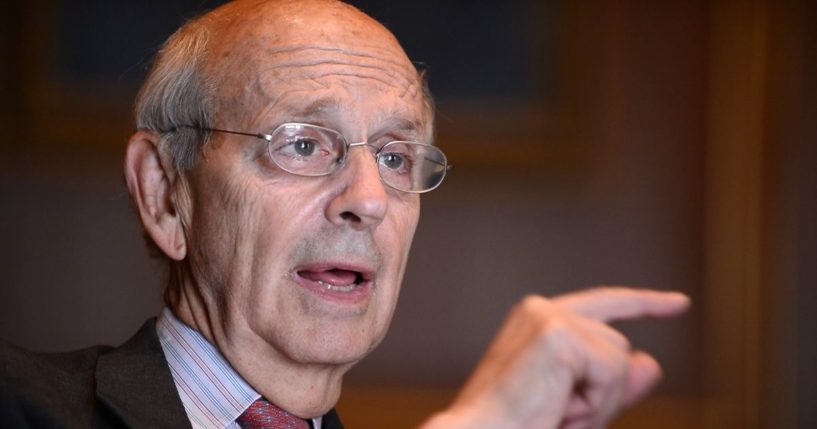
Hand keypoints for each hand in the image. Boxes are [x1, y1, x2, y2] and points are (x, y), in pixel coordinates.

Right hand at [420, 287, 689, 428]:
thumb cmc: (517, 424)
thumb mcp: (577, 405)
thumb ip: (614, 384)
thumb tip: (652, 361)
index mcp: (538, 320)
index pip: (605, 304)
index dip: (646, 304)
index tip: (679, 303)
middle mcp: (540, 309)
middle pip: (619, 345)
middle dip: (606, 391)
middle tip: (560, 414)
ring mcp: (548, 317)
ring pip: (620, 358)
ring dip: (598, 399)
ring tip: (554, 412)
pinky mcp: (557, 333)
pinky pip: (611, 370)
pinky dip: (593, 401)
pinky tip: (558, 407)